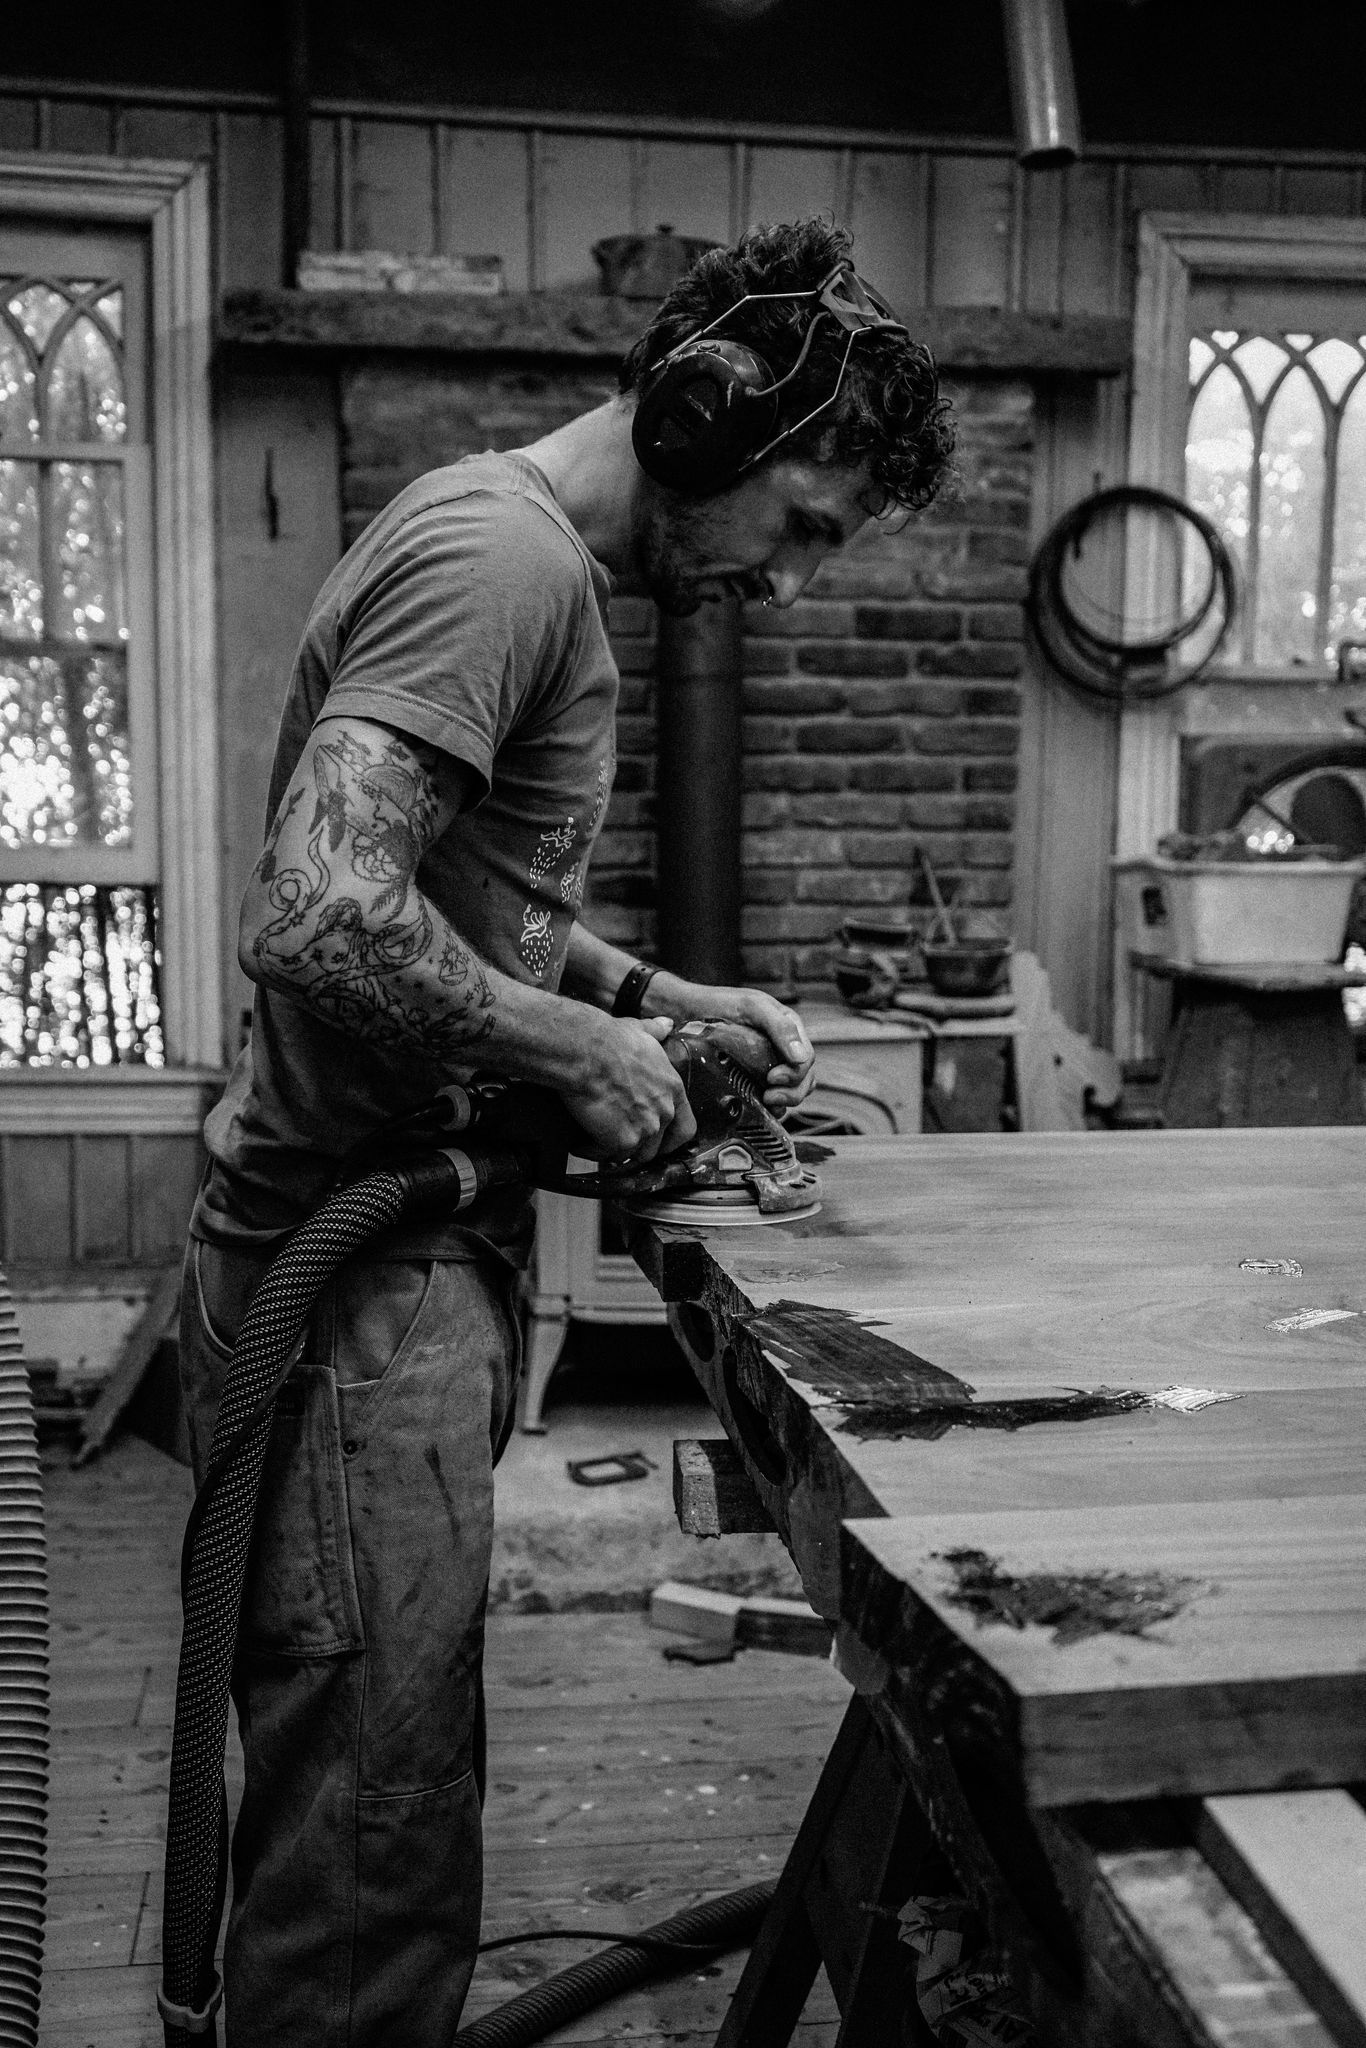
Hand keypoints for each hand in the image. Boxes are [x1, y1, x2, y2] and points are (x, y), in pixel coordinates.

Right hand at [561, 1015, 696, 1162]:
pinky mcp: (622, 1141)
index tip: (658, 1142)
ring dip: (614, 1152)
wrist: (588, 1053)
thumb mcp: (640, 1030)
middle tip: (618, 1143)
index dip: (671, 1139)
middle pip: (657, 1148)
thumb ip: (655, 1032)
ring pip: (632, 1156)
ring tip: (595, 1142)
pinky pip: (606, 1156)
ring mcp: (645, 1130)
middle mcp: (664, 1113)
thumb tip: (665, 1025)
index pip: (686, 1128)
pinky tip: (579, 1141)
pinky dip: (591, 1151)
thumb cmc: (611, 1040)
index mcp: (673, 1089)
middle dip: (638, 1149)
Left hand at [649, 980, 815, 1112]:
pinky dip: (767, 1107)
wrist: (683, 1011)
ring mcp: (766, 1066)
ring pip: (789, 1092)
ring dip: (782, 1102)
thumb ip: (779, 1027)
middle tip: (769, 1096)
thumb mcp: (752, 1007)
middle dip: (791, 1093)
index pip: (805, 1060)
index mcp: (787, 1031)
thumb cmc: (719, 1003)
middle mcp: (781, 1050)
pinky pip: (767, 1098)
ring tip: (763, 1102)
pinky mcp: (749, 1080)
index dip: (795, 1074)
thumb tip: (801, 1059)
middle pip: (802, 1081)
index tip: (773, 1078)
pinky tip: (754, 1107)